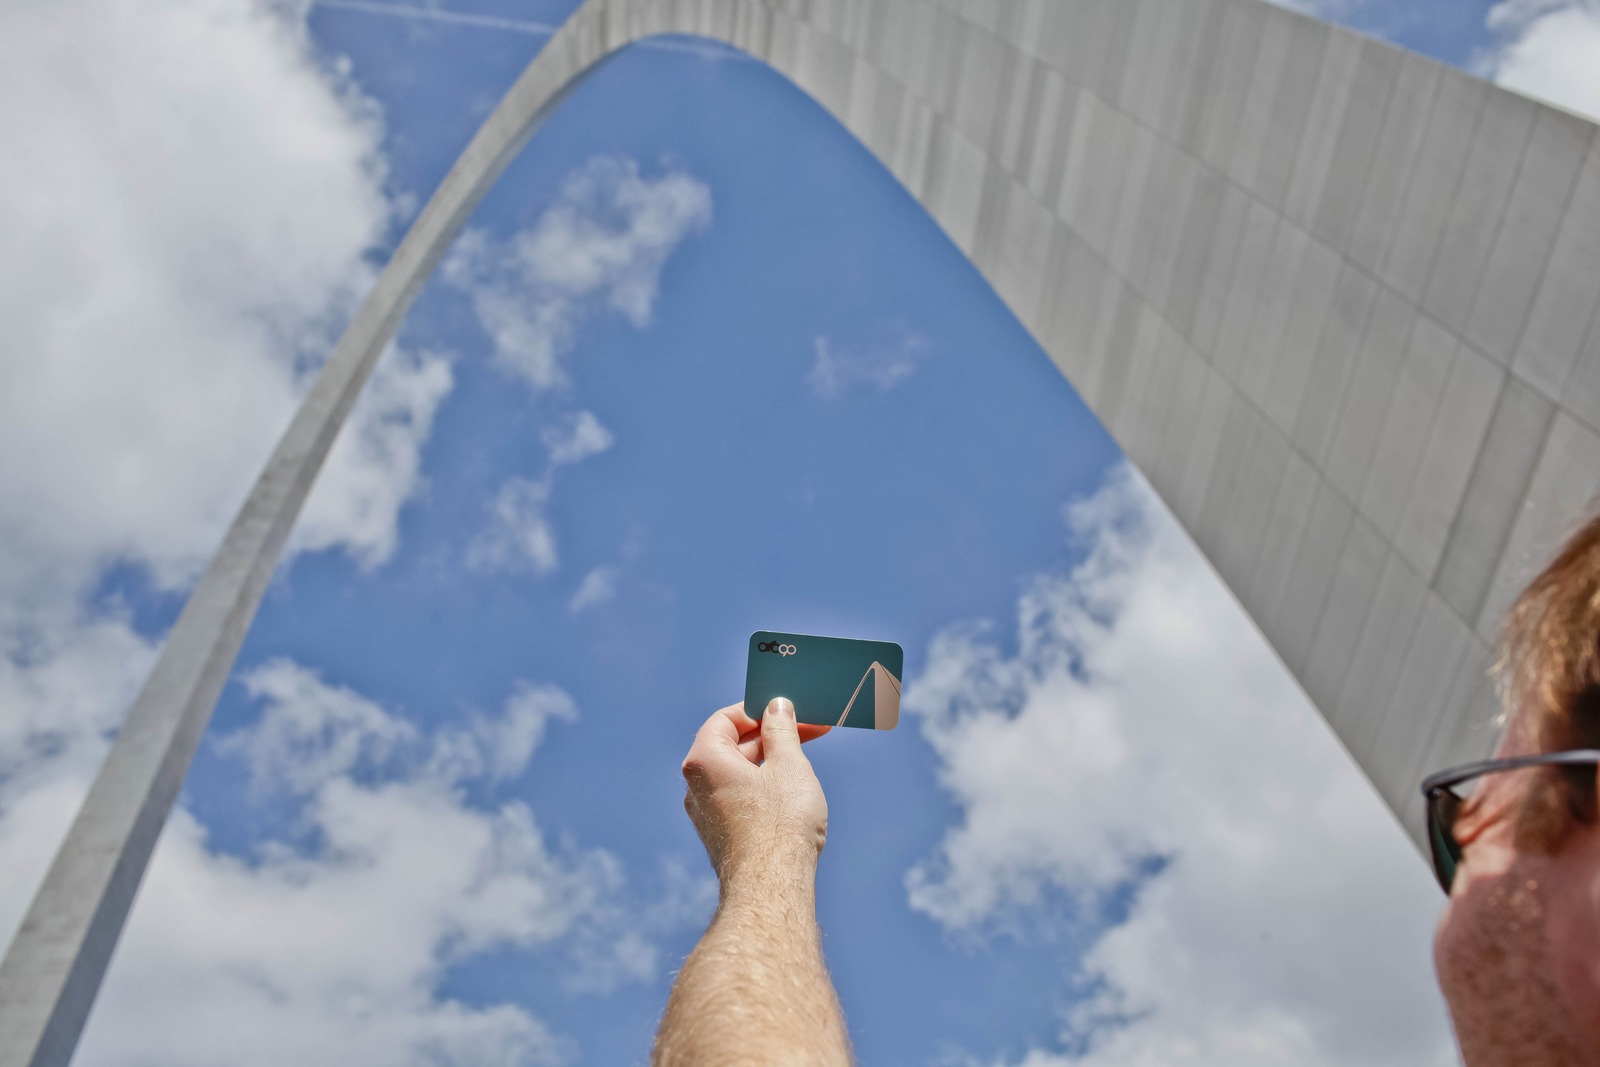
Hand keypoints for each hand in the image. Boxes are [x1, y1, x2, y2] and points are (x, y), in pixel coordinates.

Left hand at [681, 699, 830, 888]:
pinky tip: (792, 795)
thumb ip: (782, 730)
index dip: (761, 710)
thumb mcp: (788, 765)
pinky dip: (764, 788)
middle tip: (812, 731)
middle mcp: (695, 786)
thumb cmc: (780, 823)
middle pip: (733, 746)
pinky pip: (740, 799)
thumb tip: (777, 707)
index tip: (791, 711)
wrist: (771, 886)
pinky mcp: (720, 836)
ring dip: (771, 763)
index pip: (727, 718)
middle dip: (772, 736)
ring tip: (806, 762)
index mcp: (704, 760)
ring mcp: (705, 814)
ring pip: (738, 774)